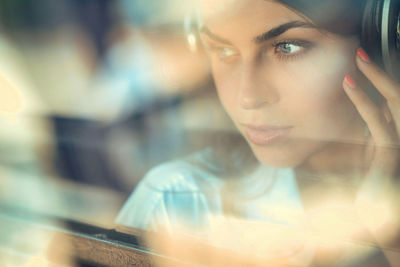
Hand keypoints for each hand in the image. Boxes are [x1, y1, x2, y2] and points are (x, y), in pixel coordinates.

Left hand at [343, 47, 399, 248]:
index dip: (373, 80)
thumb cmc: (349, 192)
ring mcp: (394, 145)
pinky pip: (379, 122)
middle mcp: (393, 137)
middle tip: (358, 50)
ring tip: (358, 57)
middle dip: (378, 72)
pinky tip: (349, 84)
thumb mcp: (336, 163)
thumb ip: (330, 147)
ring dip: (376, 77)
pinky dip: (364, 100)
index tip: (353, 63)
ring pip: (393, 102)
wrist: (363, 220)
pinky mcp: (390, 155)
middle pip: (393, 96)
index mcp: (383, 137)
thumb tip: (307, 135)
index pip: (383, 101)